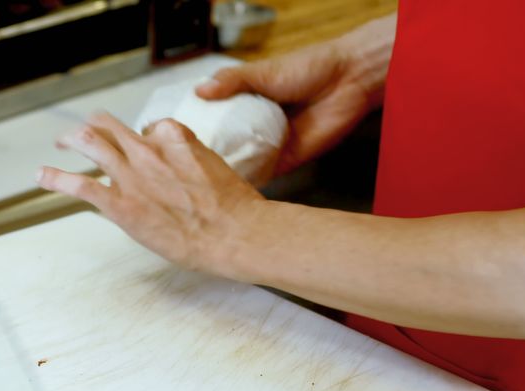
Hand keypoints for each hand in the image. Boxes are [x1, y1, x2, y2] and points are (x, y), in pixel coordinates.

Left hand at [37, 113, 264, 278]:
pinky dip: (56, 178)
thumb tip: (181, 168)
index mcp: (174, 139)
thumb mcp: (215, 167)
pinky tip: (42, 176)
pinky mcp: (120, 203)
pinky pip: (79, 185)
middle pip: (110, 126)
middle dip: (93, 126)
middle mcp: (148, 151)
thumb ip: (191, 160)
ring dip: (71, 140)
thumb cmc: (232, 207)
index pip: (148, 129)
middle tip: (81, 134)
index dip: (142, 140)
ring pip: (90, 142)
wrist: (234, 232)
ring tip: (60, 144)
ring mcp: (131, 176)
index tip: (140, 151)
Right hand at [196, 14, 395, 172]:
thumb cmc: (307, 69)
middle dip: (207, 156)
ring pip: (242, 162)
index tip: (176, 138)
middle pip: (225, 145)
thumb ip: (231, 81)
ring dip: (225, 172)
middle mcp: (255, 126)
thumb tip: (199, 91)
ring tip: (200, 181)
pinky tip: (230, 188)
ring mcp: (269, 145)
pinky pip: (264, 174)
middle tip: (184, 166)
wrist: (347, 81)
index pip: (215, 119)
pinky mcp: (287, 160)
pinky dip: (250, 181)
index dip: (197, 128)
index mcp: (245, 103)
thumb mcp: (262, 71)